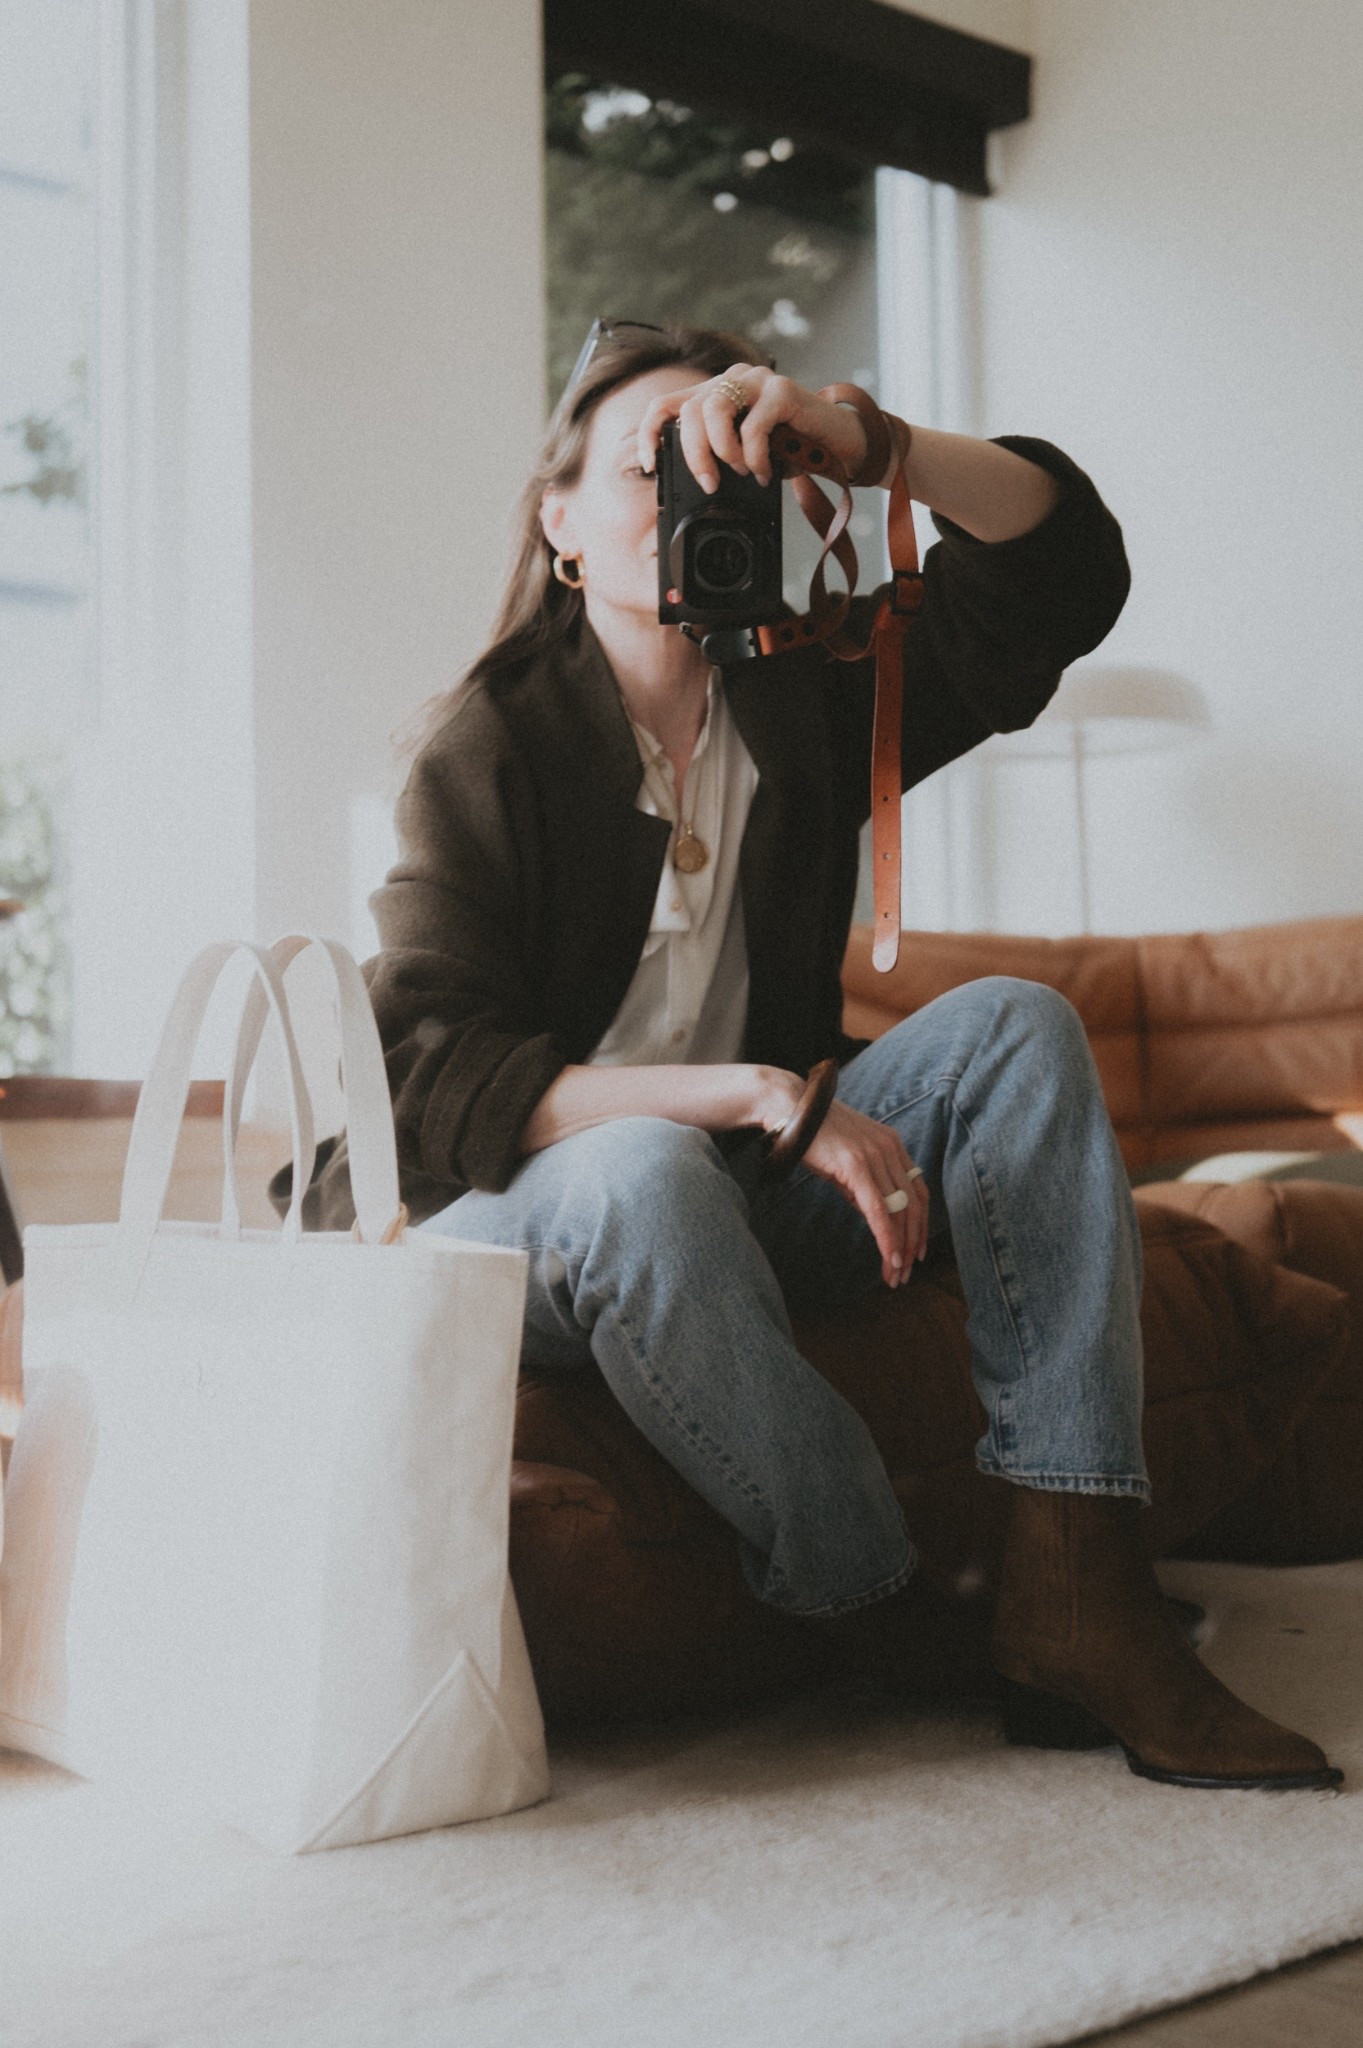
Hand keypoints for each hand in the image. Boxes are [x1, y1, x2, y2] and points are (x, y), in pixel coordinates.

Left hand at [636, 365, 867, 493]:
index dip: (649, 432)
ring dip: (723, 450)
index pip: (667, 404)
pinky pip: (754, 424)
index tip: (649, 464)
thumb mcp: (745, 456)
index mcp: (716, 393)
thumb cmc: (792, 450)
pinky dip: (754, 456)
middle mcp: (733, 379)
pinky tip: (764, 470)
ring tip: (741, 471)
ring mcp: (757, 380)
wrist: (839, 443)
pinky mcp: (782, 390)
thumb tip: (694, 479)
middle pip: (690, 410)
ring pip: (715, 409)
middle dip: (694, 454)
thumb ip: (719, 456)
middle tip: (710, 483)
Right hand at [800, 1100, 929, 1287]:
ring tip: (895, 1275)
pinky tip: (889, 1257)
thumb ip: (864, 1186)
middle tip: (906, 1273)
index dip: (921, 1225)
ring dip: (901, 1248)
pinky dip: (887, 1237)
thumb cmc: (812, 1134)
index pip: (919, 1192)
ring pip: (901, 1212)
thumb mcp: (847, 1160)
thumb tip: (874, 1215)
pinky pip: (880, 1210)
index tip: (916, 1251)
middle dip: (913, 1244)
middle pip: (916, 1205)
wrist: (788, 1107)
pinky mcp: (857, 1166)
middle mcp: (890, 1149)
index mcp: (892, 1145)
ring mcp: (875, 1156)